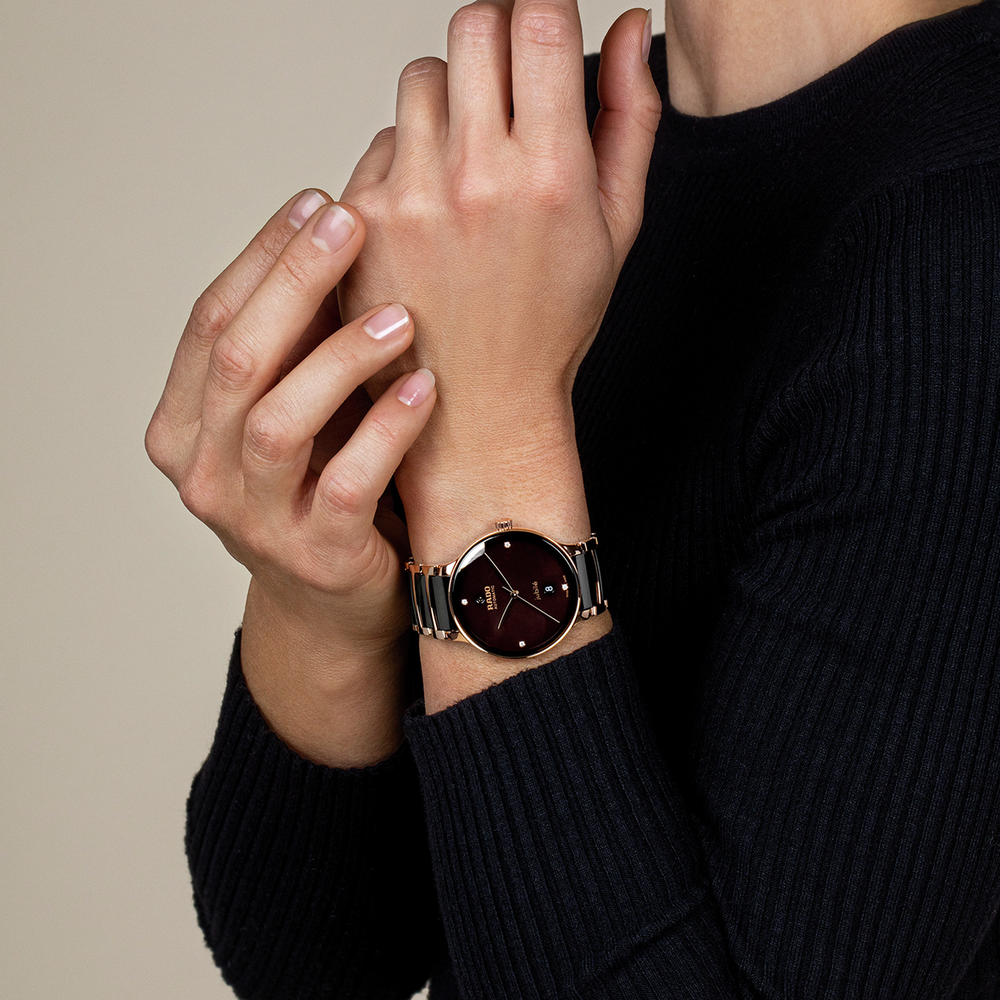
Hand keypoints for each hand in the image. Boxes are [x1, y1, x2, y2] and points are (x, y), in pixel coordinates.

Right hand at [145, 190, 436, 763]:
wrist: (337, 601)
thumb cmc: (323, 482)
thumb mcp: (298, 406)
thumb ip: (299, 339)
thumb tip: (340, 224)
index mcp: (183, 425)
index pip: (210, 321)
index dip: (263, 257)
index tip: (319, 202)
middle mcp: (201, 473)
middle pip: (237, 357)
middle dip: (294, 280)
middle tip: (353, 222)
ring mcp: (252, 522)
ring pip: (277, 422)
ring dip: (338, 356)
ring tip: (398, 314)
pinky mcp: (314, 557)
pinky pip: (344, 485)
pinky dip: (385, 430)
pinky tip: (423, 387)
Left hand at [336, 0, 659, 557]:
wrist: (481, 408)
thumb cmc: (551, 325)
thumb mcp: (616, 228)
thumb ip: (630, 118)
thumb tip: (632, 26)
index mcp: (551, 174)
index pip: (536, 20)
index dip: (541, 13)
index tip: (542, 31)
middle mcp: (476, 177)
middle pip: (472, 26)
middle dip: (496, 41)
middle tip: (508, 91)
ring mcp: (410, 197)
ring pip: (421, 79)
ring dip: (450, 100)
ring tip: (469, 165)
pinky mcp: (360, 221)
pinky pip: (381, 142)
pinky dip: (406, 157)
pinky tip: (429, 211)